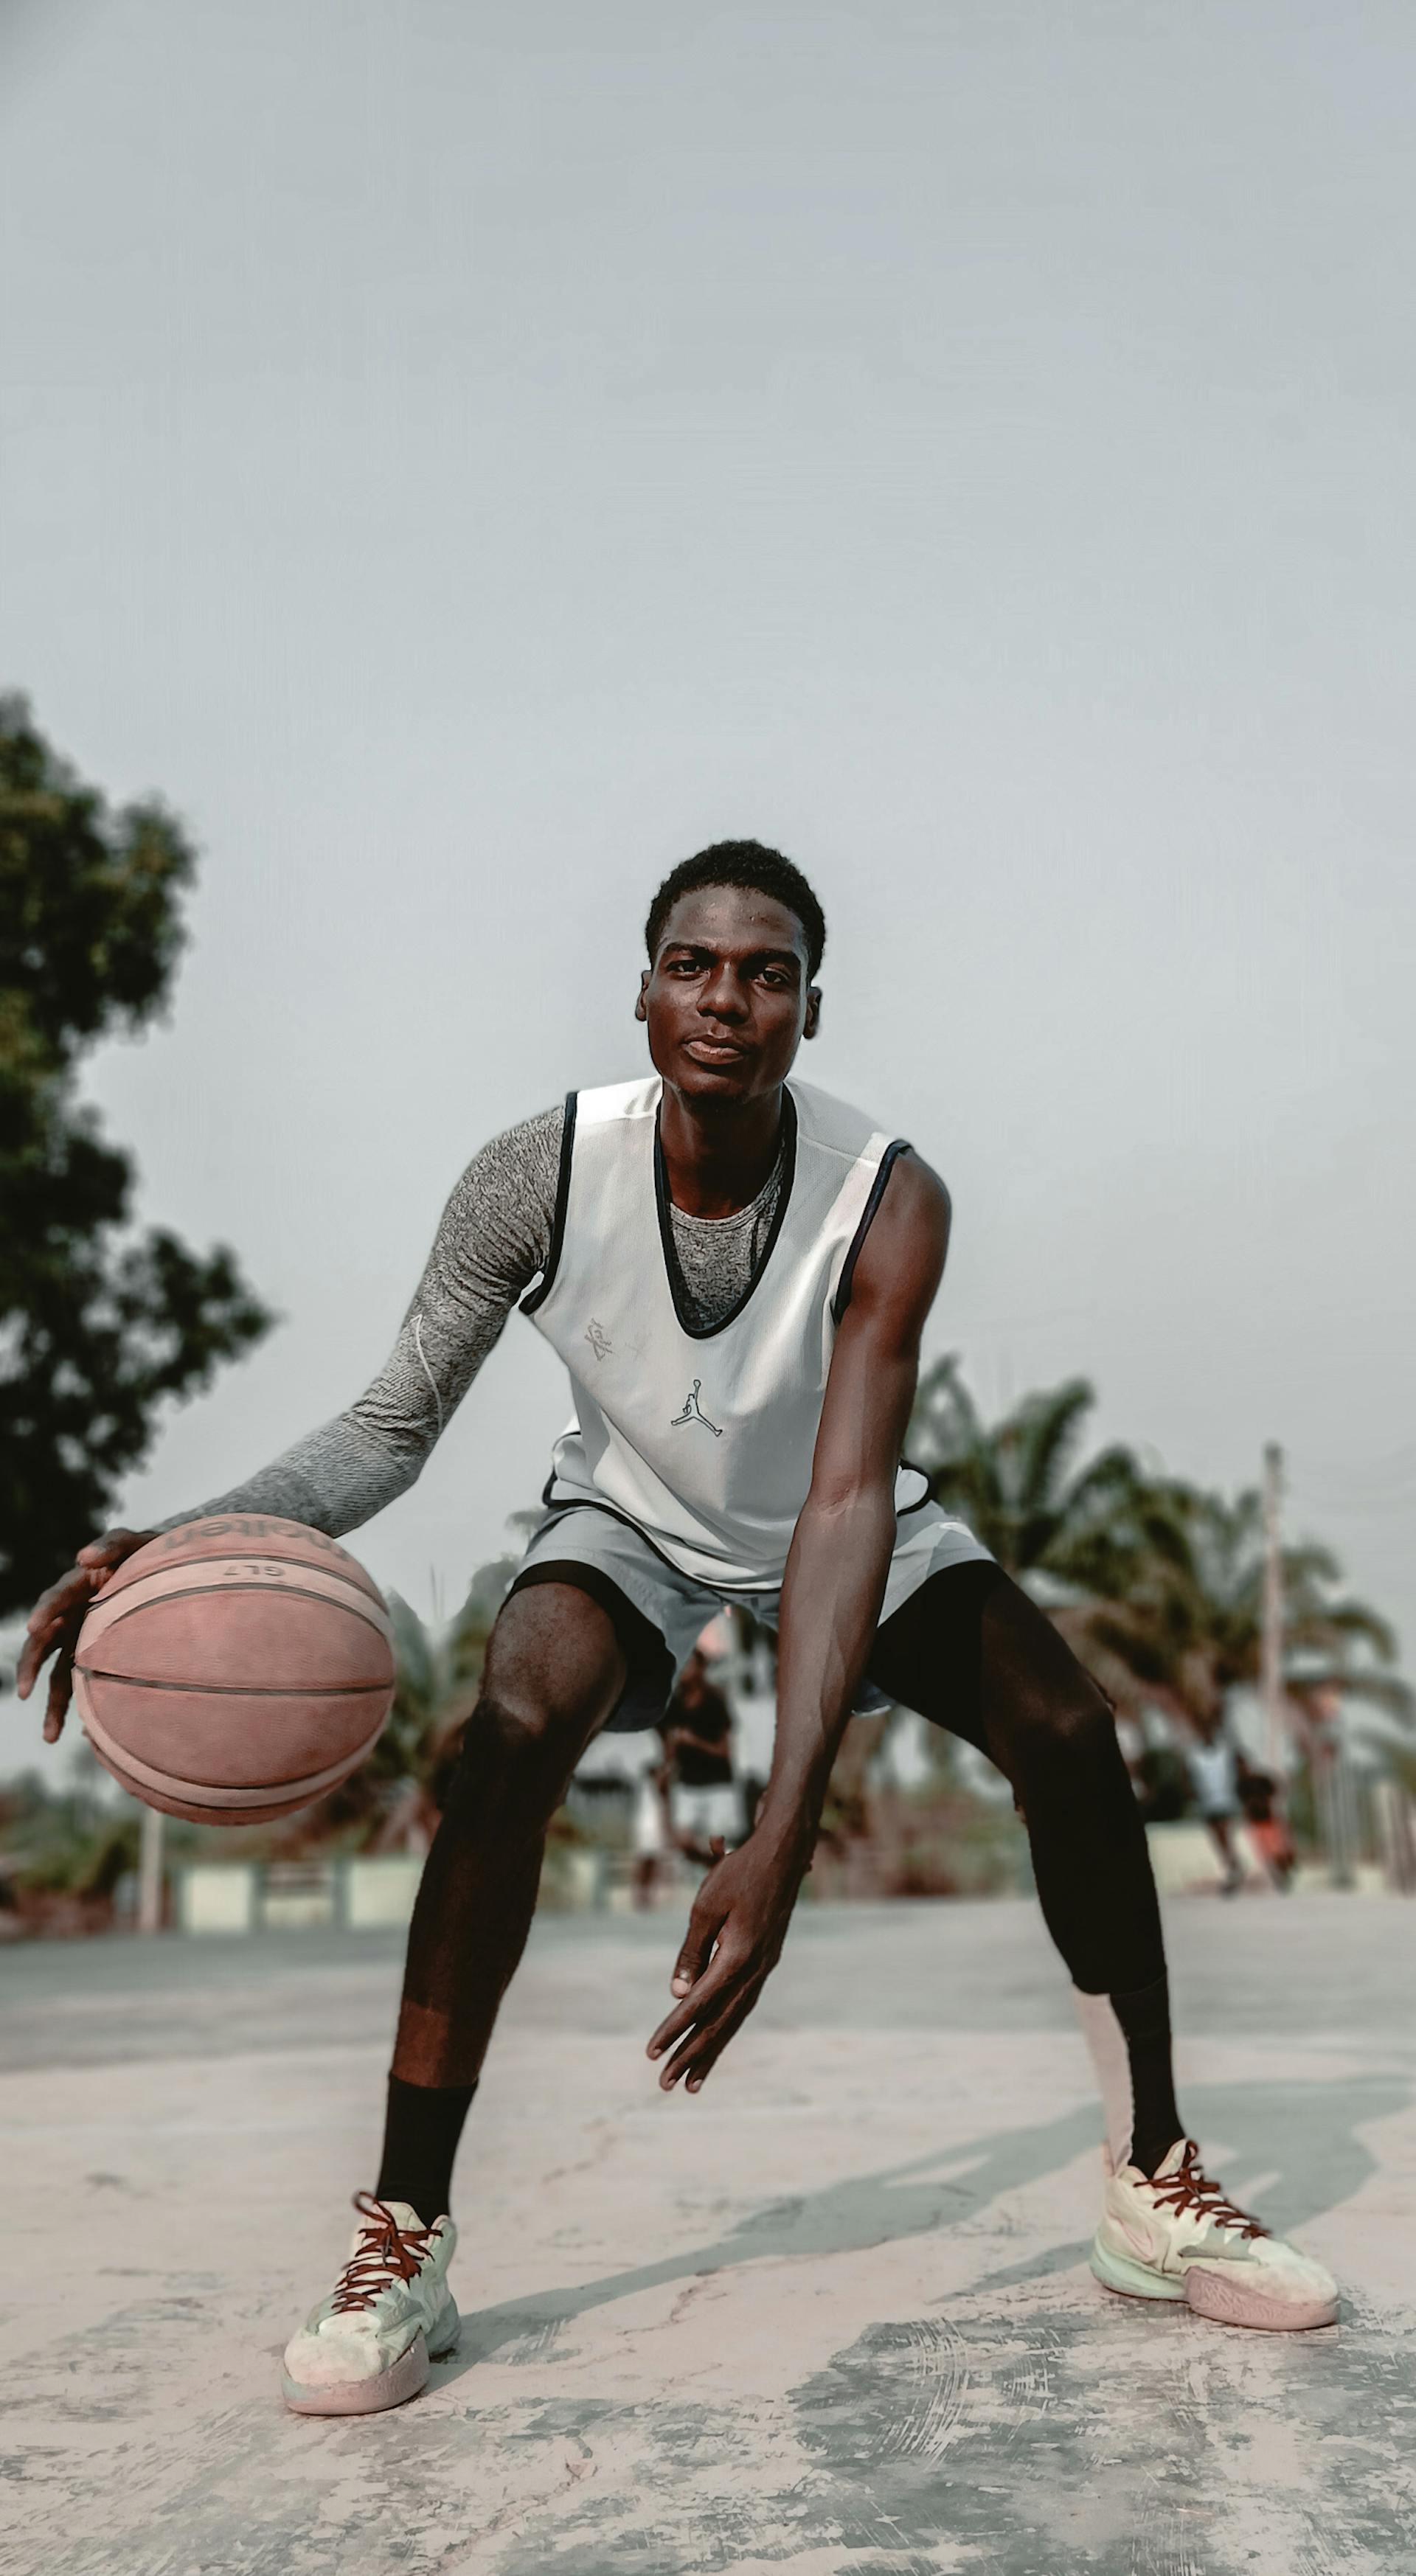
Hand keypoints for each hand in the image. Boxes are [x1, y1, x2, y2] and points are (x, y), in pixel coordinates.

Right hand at [17, 1530, 154, 1742]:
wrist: (169, 1571)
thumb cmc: (146, 1554)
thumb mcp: (132, 1543)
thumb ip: (111, 1545)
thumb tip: (82, 1557)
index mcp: (75, 1588)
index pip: (53, 1600)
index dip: (44, 1611)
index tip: (35, 1626)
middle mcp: (72, 1617)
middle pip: (42, 1646)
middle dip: (30, 1669)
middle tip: (25, 1691)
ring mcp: (82, 1639)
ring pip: (60, 1675)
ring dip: (52, 1705)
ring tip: (50, 1737)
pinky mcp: (97, 1657)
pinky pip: (84, 1684)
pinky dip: (83, 1707)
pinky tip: (85, 1736)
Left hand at [647, 1822, 811, 2093]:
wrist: (783, 1853)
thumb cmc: (739, 1872)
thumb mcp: (706, 1906)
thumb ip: (692, 1952)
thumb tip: (677, 1995)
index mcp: (739, 1957)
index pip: (699, 2003)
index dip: (674, 2030)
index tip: (651, 2053)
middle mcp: (755, 1970)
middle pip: (719, 2023)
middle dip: (691, 2056)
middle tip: (666, 2085)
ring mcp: (764, 1968)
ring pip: (734, 2019)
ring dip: (711, 2051)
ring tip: (690, 2082)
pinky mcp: (764, 1962)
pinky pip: (743, 2004)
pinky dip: (726, 2027)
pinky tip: (715, 2041)